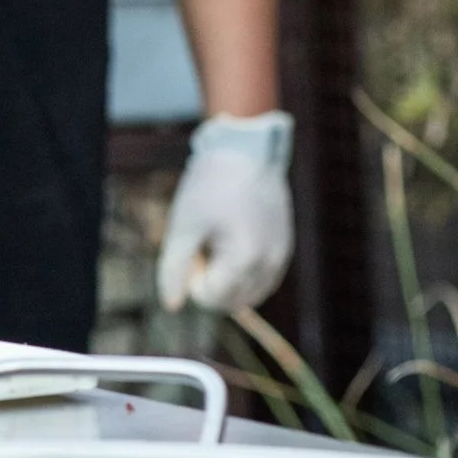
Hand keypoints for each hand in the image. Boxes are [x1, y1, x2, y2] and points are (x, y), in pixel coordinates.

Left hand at [158, 111, 294, 312]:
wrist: (246, 150)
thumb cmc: (210, 185)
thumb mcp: (183, 226)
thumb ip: (173, 270)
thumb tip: (172, 306)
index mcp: (245, 259)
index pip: (210, 300)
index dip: (192, 278)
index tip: (192, 246)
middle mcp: (271, 263)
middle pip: (231, 303)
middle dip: (210, 283)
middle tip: (204, 244)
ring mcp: (282, 256)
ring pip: (250, 296)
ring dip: (228, 280)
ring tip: (219, 241)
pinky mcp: (285, 248)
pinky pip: (262, 280)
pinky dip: (243, 272)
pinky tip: (232, 240)